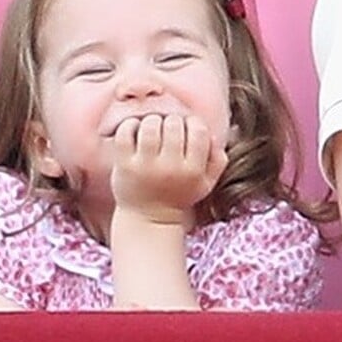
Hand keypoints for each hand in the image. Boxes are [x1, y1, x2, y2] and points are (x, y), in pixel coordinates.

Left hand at [111, 114, 227, 224]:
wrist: (148, 219)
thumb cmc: (178, 196)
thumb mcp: (206, 184)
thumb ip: (217, 160)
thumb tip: (211, 134)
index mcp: (193, 171)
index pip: (199, 130)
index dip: (193, 123)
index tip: (186, 130)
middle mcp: (170, 168)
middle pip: (174, 123)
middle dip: (171, 122)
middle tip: (167, 131)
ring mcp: (145, 166)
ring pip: (150, 124)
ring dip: (152, 121)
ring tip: (152, 130)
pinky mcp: (124, 165)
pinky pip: (125, 132)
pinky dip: (129, 125)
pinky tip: (134, 133)